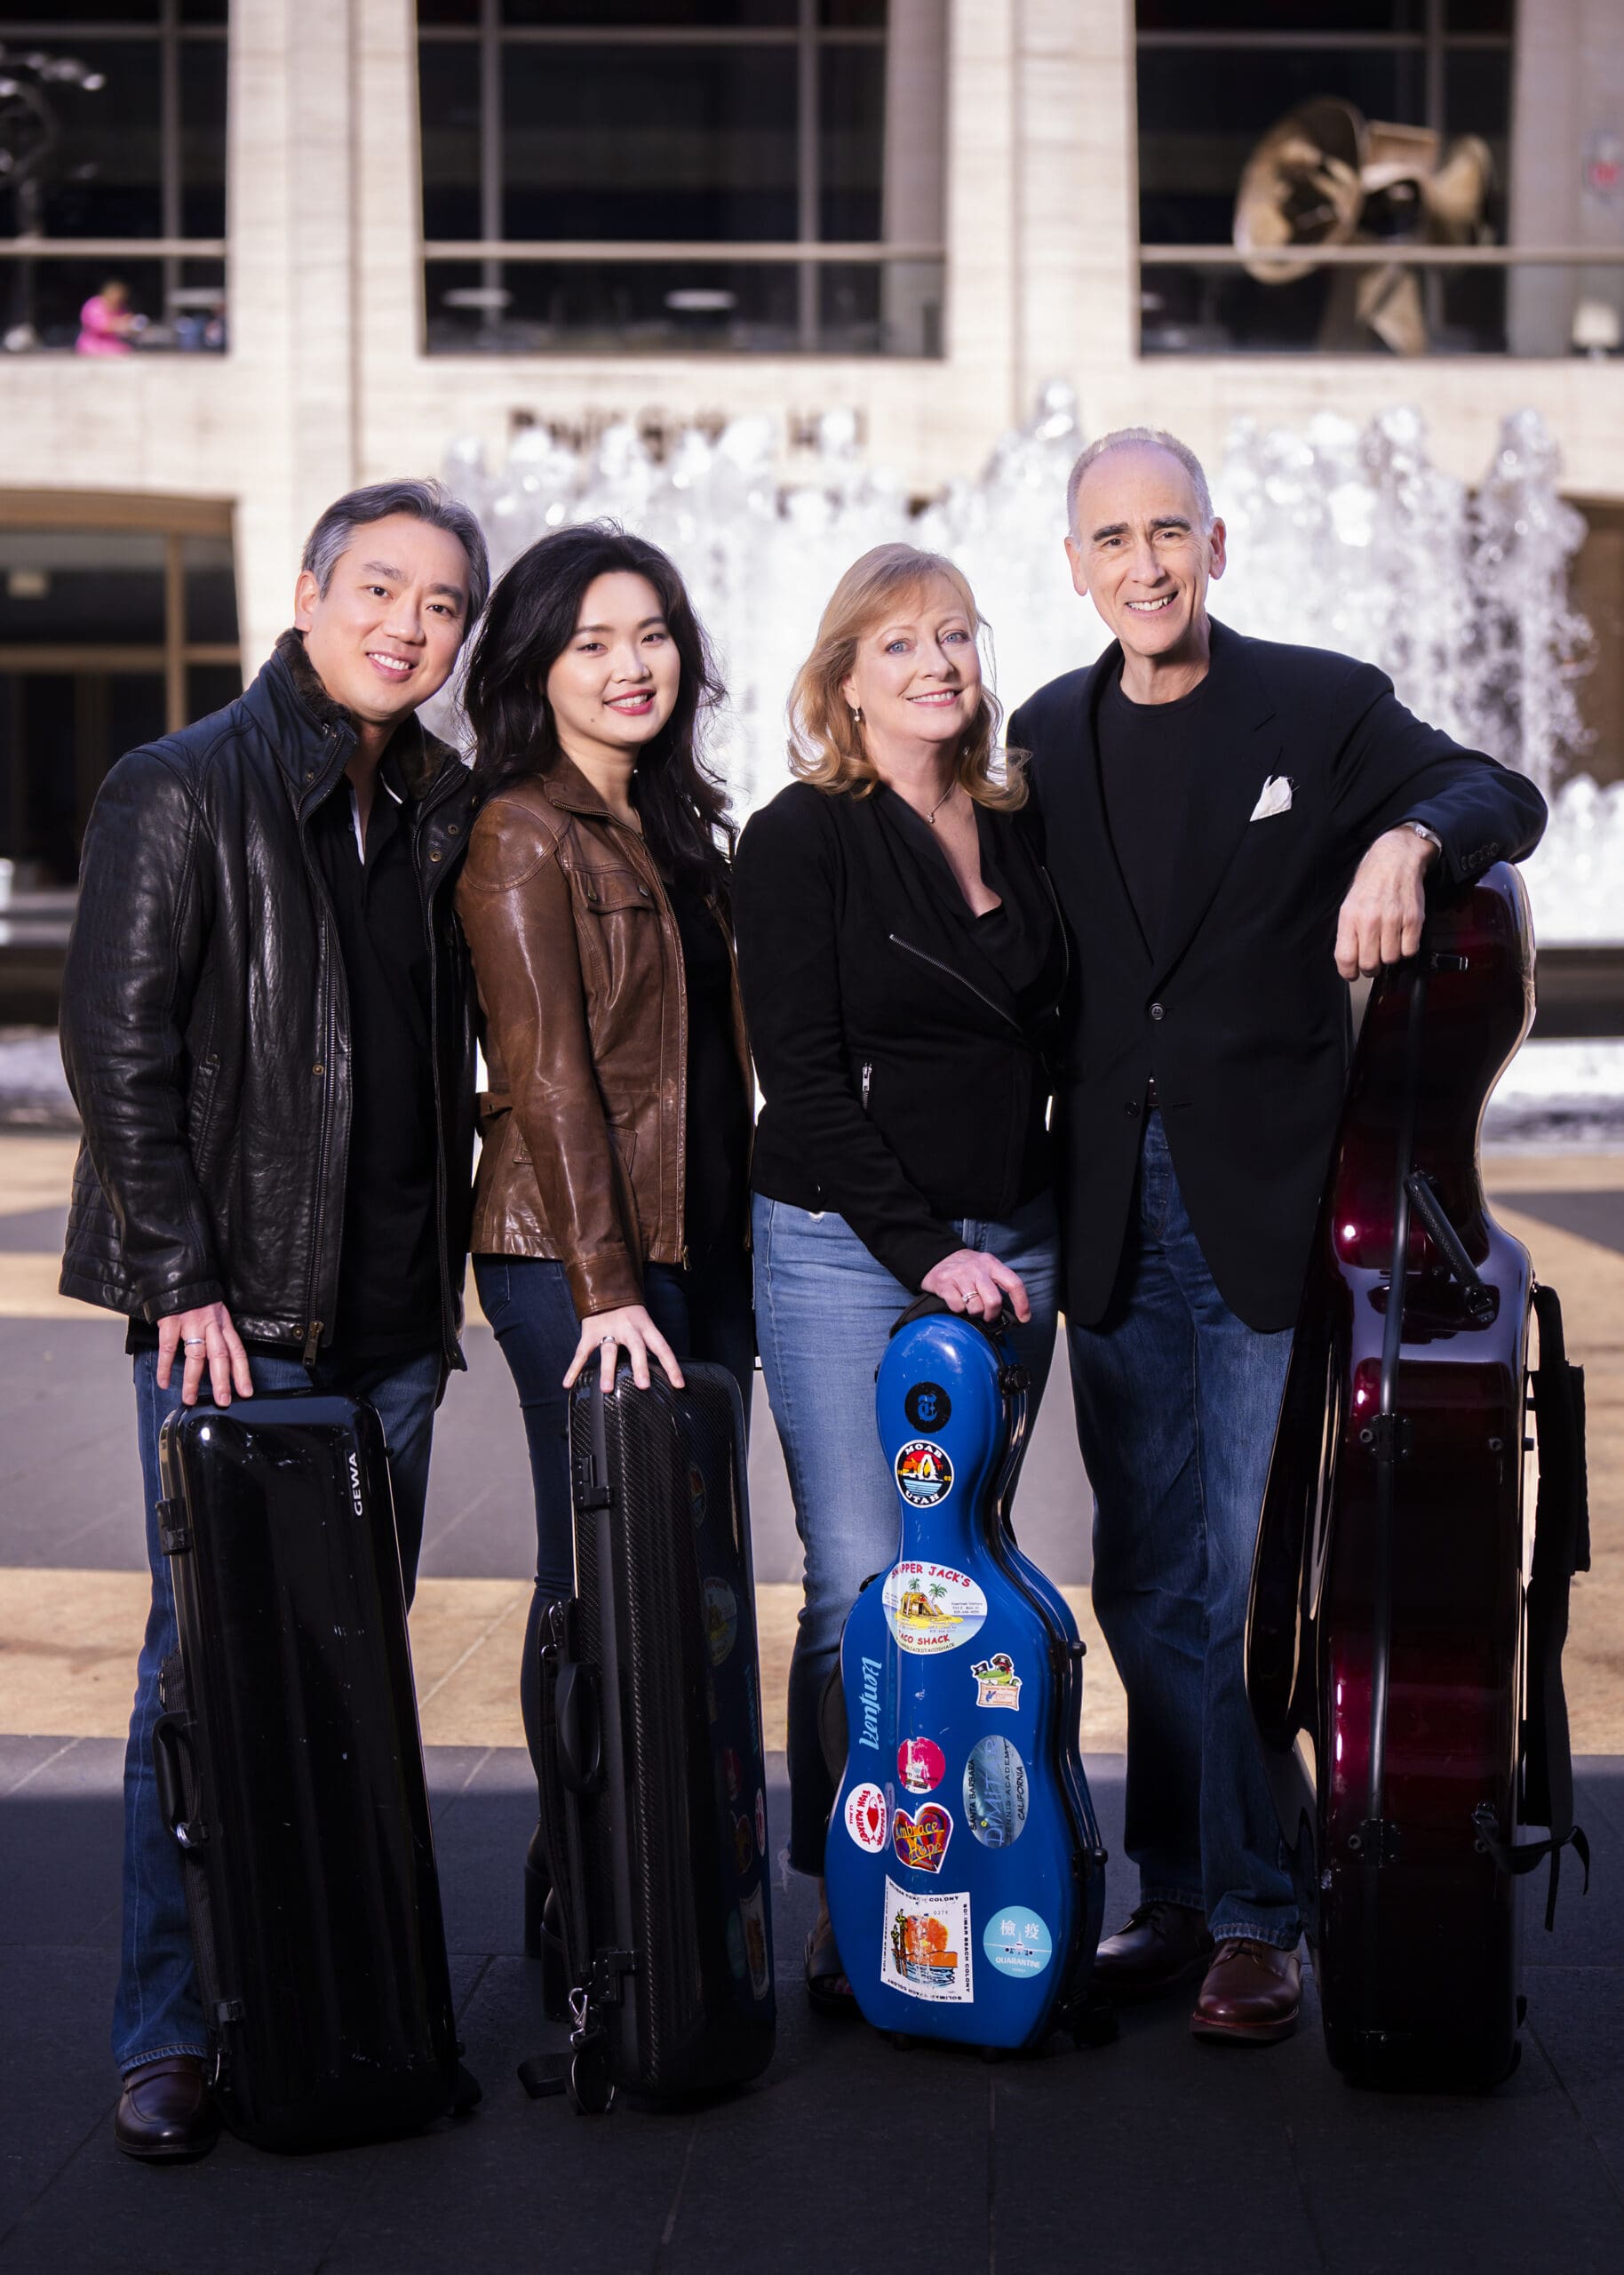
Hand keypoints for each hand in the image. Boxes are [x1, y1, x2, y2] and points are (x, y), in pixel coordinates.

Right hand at [157, 1302, 253, 1407]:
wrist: (178, 1273)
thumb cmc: (197, 1298)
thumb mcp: (215, 1312)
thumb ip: (217, 1334)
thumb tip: (218, 1362)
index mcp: (223, 1324)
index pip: (237, 1351)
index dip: (242, 1372)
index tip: (246, 1392)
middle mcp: (210, 1324)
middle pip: (220, 1356)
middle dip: (222, 1381)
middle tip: (223, 1401)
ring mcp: (191, 1322)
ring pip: (196, 1355)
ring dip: (192, 1380)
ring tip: (190, 1399)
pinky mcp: (171, 1321)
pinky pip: (168, 1347)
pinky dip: (165, 1367)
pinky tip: (164, 1382)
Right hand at [563, 1303, 684, 1393]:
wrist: (605, 1286)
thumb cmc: (629, 1312)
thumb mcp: (644, 1323)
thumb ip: (648, 1344)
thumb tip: (661, 1370)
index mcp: (645, 1327)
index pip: (662, 1347)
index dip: (672, 1366)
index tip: (679, 1385)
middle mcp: (629, 1329)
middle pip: (636, 1348)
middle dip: (640, 1366)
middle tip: (643, 1386)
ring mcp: (608, 1330)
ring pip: (609, 1351)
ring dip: (608, 1370)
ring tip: (607, 1389)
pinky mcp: (590, 1332)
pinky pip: (582, 1353)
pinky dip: (574, 1368)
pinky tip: (568, 1383)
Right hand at [920, 1248, 1031, 1324]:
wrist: (937, 1257)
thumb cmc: (966, 1268)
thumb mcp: (985, 1267)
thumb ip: (997, 1283)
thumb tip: (1011, 1311)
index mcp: (991, 1264)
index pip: (1014, 1284)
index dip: (1022, 1303)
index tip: (1023, 1318)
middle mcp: (977, 1268)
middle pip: (994, 1301)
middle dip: (992, 1314)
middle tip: (987, 1315)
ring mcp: (960, 1275)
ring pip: (976, 1307)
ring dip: (974, 1312)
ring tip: (969, 1305)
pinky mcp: (944, 1283)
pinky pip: (957, 1307)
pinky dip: (958, 1310)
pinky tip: (957, 1301)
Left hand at [1334, 826, 1436, 979]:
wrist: (1395, 860)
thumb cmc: (1370, 883)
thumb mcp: (1349, 904)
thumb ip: (1348, 932)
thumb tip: (1350, 961)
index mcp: (1350, 917)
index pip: (1345, 958)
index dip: (1349, 973)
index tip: (1352, 974)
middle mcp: (1370, 920)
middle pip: (1370, 964)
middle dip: (1371, 968)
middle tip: (1373, 959)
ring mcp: (1394, 920)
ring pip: (1391, 959)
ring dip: (1390, 956)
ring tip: (1388, 943)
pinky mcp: (1414, 919)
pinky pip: (1410, 950)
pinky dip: (1406, 949)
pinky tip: (1402, 937)